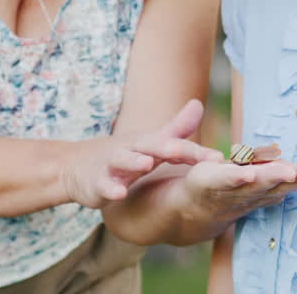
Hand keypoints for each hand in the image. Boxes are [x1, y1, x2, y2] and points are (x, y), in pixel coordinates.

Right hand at [62, 99, 223, 207]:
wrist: (78, 166)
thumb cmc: (124, 154)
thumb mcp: (151, 142)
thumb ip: (176, 129)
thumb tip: (199, 104)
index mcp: (149, 143)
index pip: (176, 145)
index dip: (196, 153)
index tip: (219, 160)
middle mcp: (133, 149)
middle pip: (150, 146)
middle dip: (166, 147)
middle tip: (180, 150)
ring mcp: (113, 165)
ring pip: (124, 161)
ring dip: (135, 161)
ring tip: (147, 163)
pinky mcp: (98, 182)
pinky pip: (105, 185)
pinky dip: (111, 188)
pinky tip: (119, 194)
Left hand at [180, 157, 296, 222]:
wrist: (189, 210)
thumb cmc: (233, 191)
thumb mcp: (265, 180)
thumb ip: (292, 177)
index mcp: (266, 187)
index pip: (290, 182)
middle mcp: (253, 191)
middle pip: (277, 183)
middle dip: (296, 179)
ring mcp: (232, 189)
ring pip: (255, 182)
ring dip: (271, 177)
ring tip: (289, 171)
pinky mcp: (210, 182)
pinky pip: (225, 180)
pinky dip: (237, 178)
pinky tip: (248, 173)